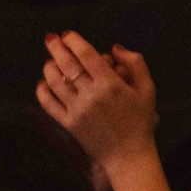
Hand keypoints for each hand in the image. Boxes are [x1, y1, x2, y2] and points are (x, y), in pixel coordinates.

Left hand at [35, 31, 158, 164]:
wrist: (129, 156)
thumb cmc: (140, 122)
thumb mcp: (148, 90)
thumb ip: (135, 63)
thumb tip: (115, 48)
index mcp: (110, 84)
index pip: (86, 54)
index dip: (74, 40)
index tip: (68, 34)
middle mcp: (91, 95)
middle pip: (67, 64)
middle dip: (56, 48)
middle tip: (51, 39)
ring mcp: (77, 110)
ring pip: (55, 82)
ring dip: (49, 67)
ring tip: (50, 61)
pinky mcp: (68, 123)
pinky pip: (49, 104)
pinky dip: (42, 91)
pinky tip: (43, 83)